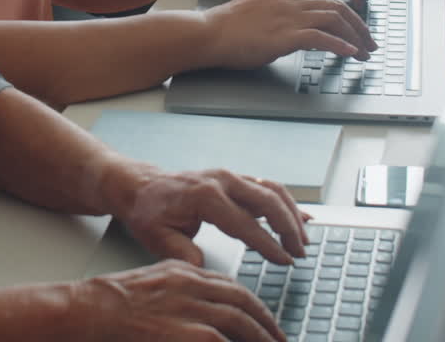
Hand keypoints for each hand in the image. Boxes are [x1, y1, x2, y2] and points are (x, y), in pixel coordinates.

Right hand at [71, 259, 283, 341]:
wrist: (91, 308)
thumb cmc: (111, 301)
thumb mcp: (150, 283)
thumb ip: (176, 290)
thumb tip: (197, 310)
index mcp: (183, 271)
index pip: (228, 284)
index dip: (251, 302)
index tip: (261, 315)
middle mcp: (192, 285)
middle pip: (242, 300)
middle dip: (265, 320)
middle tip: (278, 336)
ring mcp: (193, 308)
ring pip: (241, 321)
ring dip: (263, 336)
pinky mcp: (191, 333)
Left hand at [113, 167, 307, 266]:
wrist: (141, 187)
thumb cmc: (149, 211)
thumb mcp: (158, 237)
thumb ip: (182, 254)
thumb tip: (203, 268)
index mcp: (205, 196)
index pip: (245, 223)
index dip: (268, 244)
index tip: (284, 260)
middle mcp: (221, 181)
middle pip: (267, 200)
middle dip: (288, 227)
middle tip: (300, 252)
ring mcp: (229, 177)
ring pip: (271, 189)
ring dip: (291, 213)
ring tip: (303, 238)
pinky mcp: (233, 179)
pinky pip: (265, 187)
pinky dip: (284, 202)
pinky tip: (299, 216)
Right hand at [202, 0, 376, 65]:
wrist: (210, 32)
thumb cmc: (231, 23)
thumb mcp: (265, 2)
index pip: (326, 0)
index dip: (347, 16)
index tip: (356, 32)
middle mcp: (292, 0)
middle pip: (338, 8)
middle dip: (359, 27)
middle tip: (370, 44)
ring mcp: (289, 17)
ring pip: (335, 21)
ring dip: (355, 39)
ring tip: (365, 53)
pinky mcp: (285, 35)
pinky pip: (321, 38)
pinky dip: (340, 46)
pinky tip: (349, 54)